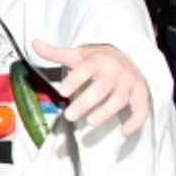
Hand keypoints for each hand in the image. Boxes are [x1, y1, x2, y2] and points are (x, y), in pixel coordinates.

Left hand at [32, 39, 149, 135]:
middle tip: (69, 115)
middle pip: (102, 87)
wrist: (128, 55)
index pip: (86, 69)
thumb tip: (34, 43)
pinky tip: (125, 131)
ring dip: (106, 112)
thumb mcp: (76, 54)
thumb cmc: (97, 59)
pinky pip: (142, 109)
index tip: (62, 91)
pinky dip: (136, 121)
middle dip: (86, 102)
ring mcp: (129, 83)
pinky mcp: (140, 94)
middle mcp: (115, 71)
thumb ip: (55, 53)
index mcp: (98, 61)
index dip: (75, 80)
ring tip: (90, 123)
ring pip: (120, 99)